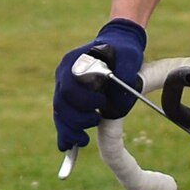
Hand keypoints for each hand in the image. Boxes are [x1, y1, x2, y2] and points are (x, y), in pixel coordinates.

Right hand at [53, 18, 146, 150]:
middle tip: (95, 121)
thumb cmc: (123, 49)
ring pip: (59, 113)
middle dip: (76, 119)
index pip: (69, 87)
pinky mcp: (68, 97)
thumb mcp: (129, 57)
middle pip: (61, 103)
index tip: (101, 102)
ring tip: (82, 141)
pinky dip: (65, 131)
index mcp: (74, 62)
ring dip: (69, 130)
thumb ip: (125, 76)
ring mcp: (63, 86)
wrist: (117, 43)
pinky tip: (68, 146)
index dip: (83, 100)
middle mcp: (63, 74)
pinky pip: (62, 116)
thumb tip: (116, 105)